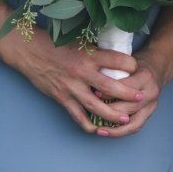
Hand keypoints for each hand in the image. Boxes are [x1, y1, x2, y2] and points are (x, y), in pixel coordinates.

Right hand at [3, 31, 139, 133]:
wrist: (31, 52)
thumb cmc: (58, 45)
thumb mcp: (82, 42)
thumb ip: (98, 52)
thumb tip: (118, 58)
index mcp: (90, 55)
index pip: (118, 60)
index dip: (131, 65)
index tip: (139, 69)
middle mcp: (82, 72)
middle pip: (111, 86)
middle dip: (128, 94)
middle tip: (141, 98)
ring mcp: (71, 87)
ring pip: (95, 105)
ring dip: (112, 114)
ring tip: (125, 119)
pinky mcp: (61, 98)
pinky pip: (77, 115)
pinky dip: (88, 124)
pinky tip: (98, 129)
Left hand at [98, 47, 172, 138]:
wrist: (157, 67)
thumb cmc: (136, 65)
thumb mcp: (126, 62)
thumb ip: (113, 71)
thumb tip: (92, 83)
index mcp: (145, 76)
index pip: (124, 87)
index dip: (108, 92)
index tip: (93, 93)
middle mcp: (151, 92)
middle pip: (127, 107)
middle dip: (107, 111)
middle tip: (91, 113)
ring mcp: (152, 104)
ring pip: (132, 121)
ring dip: (113, 127)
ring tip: (98, 129)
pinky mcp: (150, 113)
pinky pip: (135, 127)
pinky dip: (120, 132)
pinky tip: (106, 133)